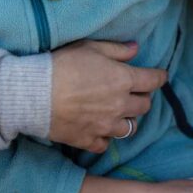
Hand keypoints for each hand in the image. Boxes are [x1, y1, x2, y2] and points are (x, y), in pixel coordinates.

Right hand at [49, 40, 166, 151]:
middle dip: (142, 98)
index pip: (153, 80)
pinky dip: (105, 138)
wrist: (33, 94)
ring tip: (118, 113)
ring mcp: (105, 126)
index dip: (159, 77)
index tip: (159, 76)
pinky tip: (99, 130)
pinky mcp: (88, 140)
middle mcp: (119, 105)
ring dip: (127, 120)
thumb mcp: (90, 48)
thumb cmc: (62, 65)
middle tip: (133, 92)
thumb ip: (117, 50)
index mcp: (123, 79)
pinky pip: (105, 145)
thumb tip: (136, 48)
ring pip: (129, 128)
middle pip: (144, 106)